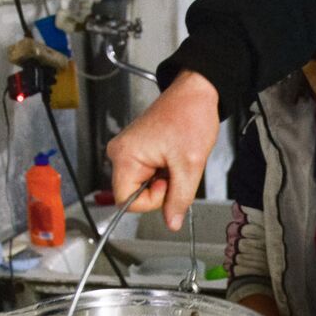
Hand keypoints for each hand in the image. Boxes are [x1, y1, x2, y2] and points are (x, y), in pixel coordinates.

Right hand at [106, 70, 220, 230]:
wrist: (195, 93)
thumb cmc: (189, 116)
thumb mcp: (189, 165)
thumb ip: (179, 199)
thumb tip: (171, 222)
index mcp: (125, 156)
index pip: (126, 201)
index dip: (151, 201)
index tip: (168, 184)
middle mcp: (120, 153)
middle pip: (134, 194)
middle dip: (159, 190)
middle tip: (175, 169)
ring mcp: (128, 152)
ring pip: (143, 186)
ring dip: (163, 181)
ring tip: (175, 159)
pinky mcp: (137, 150)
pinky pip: (147, 175)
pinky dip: (163, 172)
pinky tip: (171, 157)